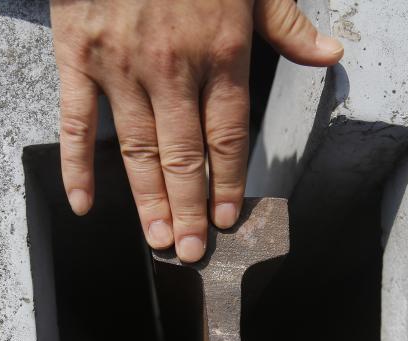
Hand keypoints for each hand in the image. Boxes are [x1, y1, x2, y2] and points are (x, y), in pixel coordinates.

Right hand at [51, 0, 343, 261]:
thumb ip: (286, 22)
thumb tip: (330, 54)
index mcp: (219, 51)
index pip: (229, 134)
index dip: (228, 181)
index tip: (226, 217)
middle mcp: (172, 69)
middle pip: (185, 156)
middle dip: (189, 209)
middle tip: (189, 251)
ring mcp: (121, 68)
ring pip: (138, 150)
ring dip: (148, 200)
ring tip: (156, 240)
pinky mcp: (77, 59)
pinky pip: (76, 123)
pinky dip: (77, 165)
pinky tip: (85, 202)